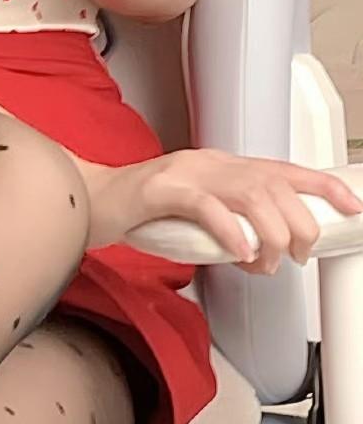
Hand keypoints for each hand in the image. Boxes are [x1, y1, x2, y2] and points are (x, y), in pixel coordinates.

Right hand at [77, 149, 362, 268]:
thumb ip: (229, 230)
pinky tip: (238, 252)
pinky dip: (231, 231)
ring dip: (271, 233)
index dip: (322, 186)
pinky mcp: (160, 189)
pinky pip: (207, 205)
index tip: (351, 206)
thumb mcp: (196, 219)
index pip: (282, 169)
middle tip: (293, 256)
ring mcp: (184, 173)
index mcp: (220, 166)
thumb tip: (262, 257)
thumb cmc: (138, 214)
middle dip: (298, 225)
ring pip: (251, 193)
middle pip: (274, 184)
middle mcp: (208, 163)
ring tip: (266, 260)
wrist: (87, 202)